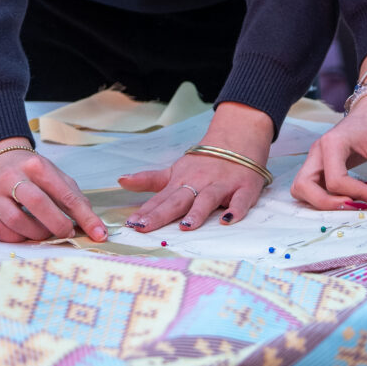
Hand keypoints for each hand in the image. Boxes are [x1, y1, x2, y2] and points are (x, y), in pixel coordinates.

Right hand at [0, 141, 106, 243]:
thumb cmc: (30, 172)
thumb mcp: (55, 176)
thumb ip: (74, 199)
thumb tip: (94, 227)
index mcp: (36, 166)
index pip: (65, 194)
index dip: (85, 217)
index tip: (99, 233)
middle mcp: (12, 178)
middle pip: (37, 203)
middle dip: (58, 224)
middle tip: (68, 234)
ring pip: (16, 220)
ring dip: (37, 233)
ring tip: (46, 233)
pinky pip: (0, 232)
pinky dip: (17, 238)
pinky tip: (25, 235)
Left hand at [121, 103, 270, 231]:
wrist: (238, 137)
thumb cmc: (204, 161)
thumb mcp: (175, 170)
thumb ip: (150, 180)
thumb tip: (122, 180)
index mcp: (181, 181)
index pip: (160, 199)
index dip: (146, 212)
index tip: (131, 224)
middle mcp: (199, 183)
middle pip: (178, 200)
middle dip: (161, 214)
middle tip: (145, 228)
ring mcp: (222, 185)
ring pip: (208, 199)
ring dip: (198, 212)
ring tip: (186, 226)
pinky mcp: (244, 187)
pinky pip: (241, 200)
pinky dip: (236, 209)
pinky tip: (228, 219)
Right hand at [292, 86, 366, 210]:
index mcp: (331, 143)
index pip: (335, 181)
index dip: (359, 195)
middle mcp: (318, 152)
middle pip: (303, 187)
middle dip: (327, 204)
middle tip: (355, 207)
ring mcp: (316, 159)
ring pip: (302, 189)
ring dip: (321, 202)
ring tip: (350, 203)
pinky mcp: (321, 165)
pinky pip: (313, 187)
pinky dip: (325, 197)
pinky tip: (350, 197)